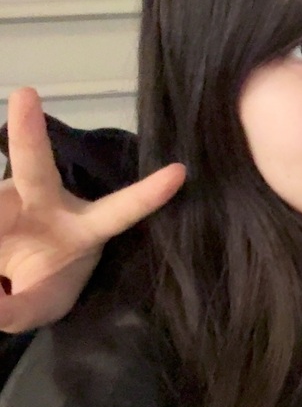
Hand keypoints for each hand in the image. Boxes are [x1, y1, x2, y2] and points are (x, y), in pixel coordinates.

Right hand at [0, 87, 184, 330]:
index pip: (121, 211)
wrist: (1, 281)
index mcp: (82, 229)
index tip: (180, 172)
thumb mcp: (29, 309)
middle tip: (26, 95)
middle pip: (37, 169)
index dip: (147, 195)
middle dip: (31, 134)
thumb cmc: (37, 287)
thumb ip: (12, 311)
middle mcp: (47, 202)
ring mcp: (10, 194)